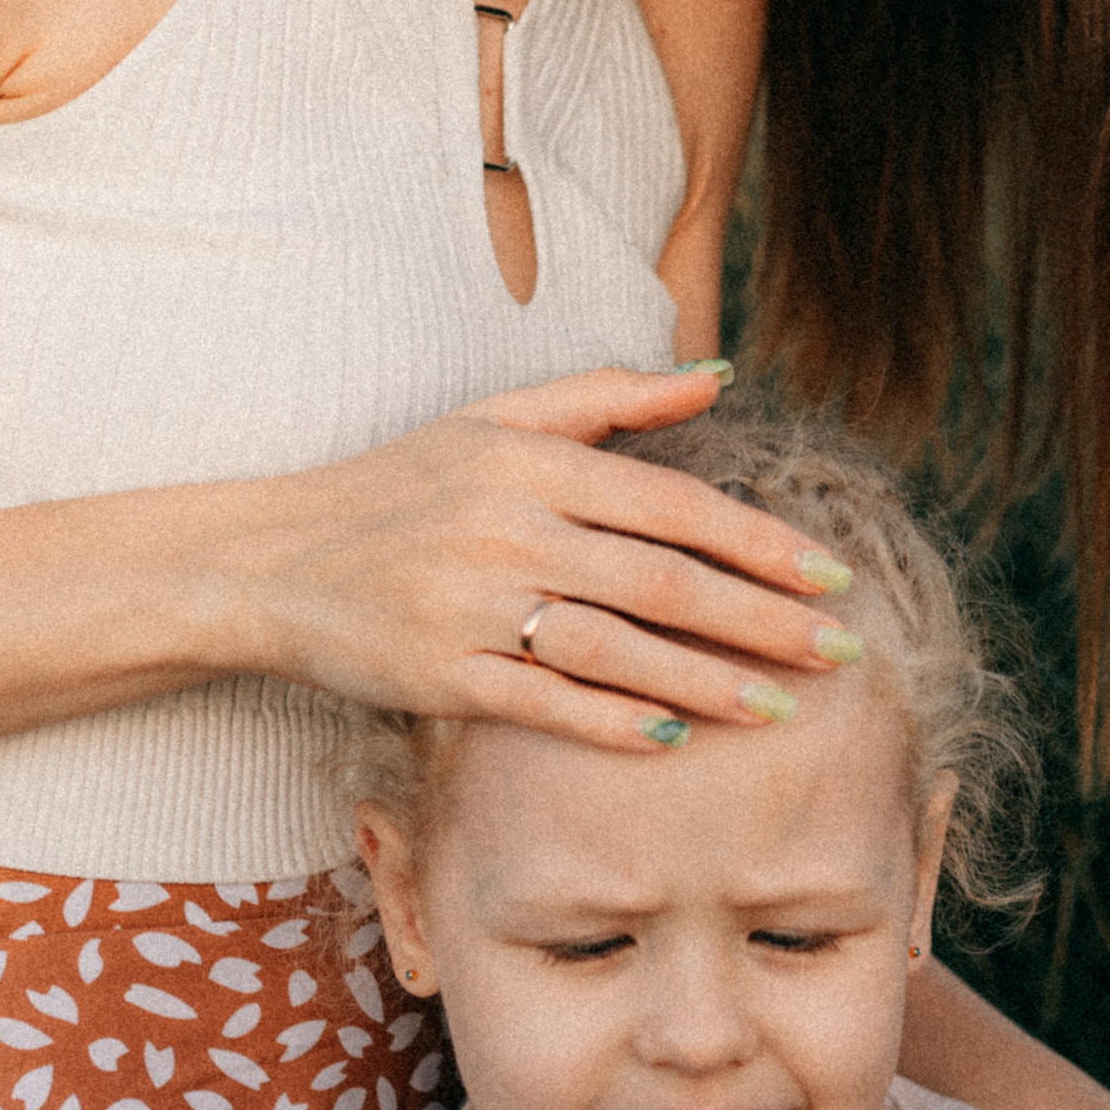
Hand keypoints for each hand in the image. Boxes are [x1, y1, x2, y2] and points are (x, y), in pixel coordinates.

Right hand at [229, 364, 857, 745]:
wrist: (270, 559)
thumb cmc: (398, 487)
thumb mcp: (496, 420)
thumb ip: (611, 397)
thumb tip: (720, 372)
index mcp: (531, 464)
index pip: (674, 504)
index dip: (760, 542)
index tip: (832, 574)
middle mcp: (507, 529)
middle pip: (663, 580)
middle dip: (762, 618)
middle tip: (839, 649)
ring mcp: (472, 606)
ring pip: (616, 648)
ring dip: (706, 682)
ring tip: (780, 708)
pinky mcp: (440, 675)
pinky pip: (541, 703)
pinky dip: (610, 721)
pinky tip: (673, 737)